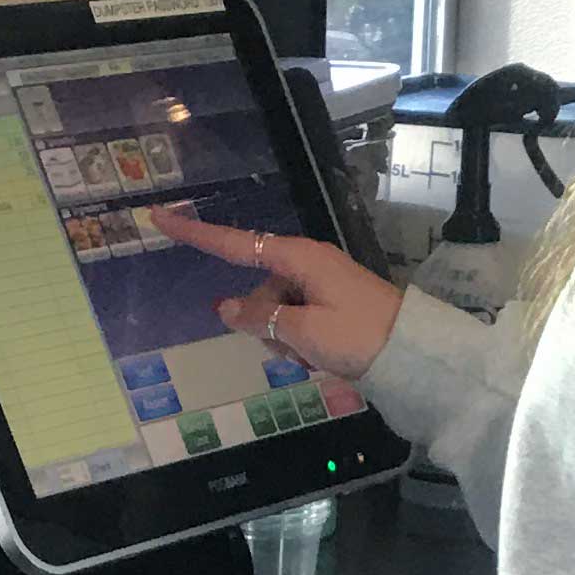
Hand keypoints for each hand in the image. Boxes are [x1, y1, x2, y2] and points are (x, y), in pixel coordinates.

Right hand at [155, 208, 403, 381]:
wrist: (414, 353)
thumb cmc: (360, 335)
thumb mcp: (304, 330)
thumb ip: (260, 319)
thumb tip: (225, 309)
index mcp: (299, 258)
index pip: (235, 243)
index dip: (196, 234)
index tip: (160, 218)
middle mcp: (307, 265)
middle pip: (258, 292)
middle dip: (264, 323)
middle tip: (297, 346)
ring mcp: (319, 286)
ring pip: (275, 313)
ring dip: (284, 338)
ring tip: (316, 354)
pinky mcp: (330, 306)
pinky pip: (295, 323)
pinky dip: (300, 341)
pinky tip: (323, 356)